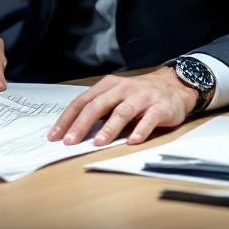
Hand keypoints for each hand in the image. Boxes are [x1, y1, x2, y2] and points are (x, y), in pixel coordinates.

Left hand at [47, 67, 198, 146]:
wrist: (174, 85)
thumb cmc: (139, 95)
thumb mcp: (116, 96)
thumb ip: (99, 109)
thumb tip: (74, 130)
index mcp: (108, 86)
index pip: (82, 102)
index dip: (67, 118)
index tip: (55, 135)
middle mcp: (123, 89)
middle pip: (98, 106)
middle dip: (82, 124)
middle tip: (70, 141)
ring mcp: (142, 97)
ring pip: (122, 112)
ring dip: (109, 128)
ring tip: (98, 142)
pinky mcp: (160, 107)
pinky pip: (149, 120)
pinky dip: (140, 130)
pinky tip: (132, 141)